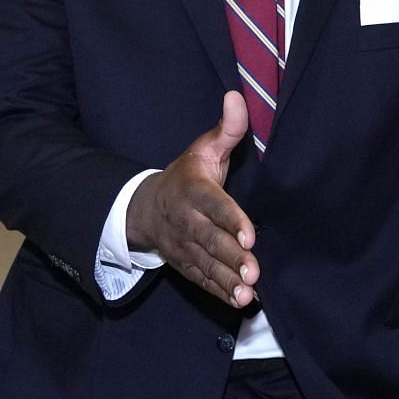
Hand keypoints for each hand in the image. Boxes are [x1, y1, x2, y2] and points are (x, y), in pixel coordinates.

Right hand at [126, 92, 259, 308]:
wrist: (145, 207)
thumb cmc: (186, 176)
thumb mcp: (203, 149)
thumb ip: (226, 129)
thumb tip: (238, 96)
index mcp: (194, 191)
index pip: (214, 205)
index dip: (231, 220)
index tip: (250, 235)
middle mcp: (188, 221)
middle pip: (212, 241)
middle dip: (232, 257)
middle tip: (253, 272)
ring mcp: (185, 246)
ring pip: (207, 265)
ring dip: (227, 281)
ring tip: (247, 294)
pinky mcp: (186, 264)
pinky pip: (202, 280)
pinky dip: (219, 292)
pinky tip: (238, 302)